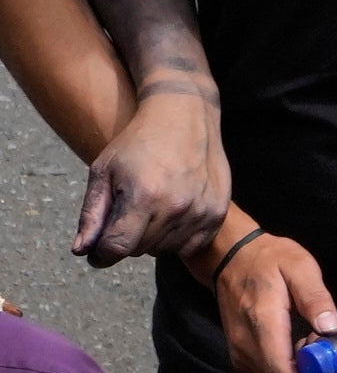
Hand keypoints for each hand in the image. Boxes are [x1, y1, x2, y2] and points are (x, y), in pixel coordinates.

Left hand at [74, 84, 229, 268]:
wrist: (184, 117)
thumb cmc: (137, 143)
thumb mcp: (103, 172)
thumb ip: (91, 214)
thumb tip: (81, 250)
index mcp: (144, 197)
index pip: (118, 247)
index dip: (101, 254)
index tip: (97, 251)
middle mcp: (176, 207)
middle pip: (140, 250)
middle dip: (125, 240)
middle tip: (125, 215)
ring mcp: (201, 211)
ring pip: (164, 250)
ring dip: (151, 239)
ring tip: (148, 211)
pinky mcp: (217, 213)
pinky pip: (189, 246)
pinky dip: (175, 239)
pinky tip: (169, 215)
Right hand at [210, 225, 336, 372]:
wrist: (230, 256)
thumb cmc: (271, 259)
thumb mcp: (301, 267)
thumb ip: (315, 297)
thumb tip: (330, 329)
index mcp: (262, 319)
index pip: (279, 367)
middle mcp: (244, 339)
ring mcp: (236, 345)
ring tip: (320, 370)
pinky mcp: (237, 347)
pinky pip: (260, 371)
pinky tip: (301, 363)